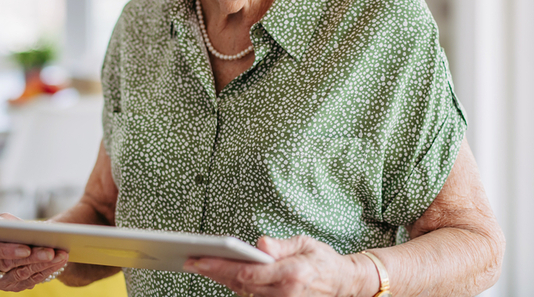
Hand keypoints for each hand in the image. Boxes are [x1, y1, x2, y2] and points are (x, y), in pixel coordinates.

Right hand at [0, 213, 68, 291]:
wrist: (11, 239)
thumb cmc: (5, 226)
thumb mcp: (4, 220)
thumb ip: (9, 224)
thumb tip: (24, 233)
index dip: (7, 251)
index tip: (26, 249)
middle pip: (7, 265)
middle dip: (32, 258)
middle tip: (51, 252)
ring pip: (21, 275)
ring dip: (43, 265)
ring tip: (60, 255)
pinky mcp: (10, 286)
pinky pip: (29, 281)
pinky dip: (46, 271)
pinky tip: (59, 262)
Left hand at [183, 235, 374, 296]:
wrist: (342, 283)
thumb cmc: (322, 260)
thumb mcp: (304, 242)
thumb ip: (280, 245)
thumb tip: (260, 245)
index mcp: (292, 274)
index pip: (249, 273)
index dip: (221, 267)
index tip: (201, 259)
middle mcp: (285, 294)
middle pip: (240, 285)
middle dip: (214, 272)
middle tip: (191, 260)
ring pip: (243, 292)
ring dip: (220, 279)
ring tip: (200, 265)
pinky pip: (251, 296)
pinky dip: (234, 285)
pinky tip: (220, 274)